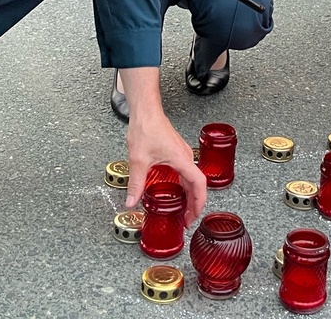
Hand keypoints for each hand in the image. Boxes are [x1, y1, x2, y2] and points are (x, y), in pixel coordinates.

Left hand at [122, 67, 206, 221]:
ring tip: (183, 209)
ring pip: (191, 178)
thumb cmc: (146, 127)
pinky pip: (185, 172)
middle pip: (197, 184)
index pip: (199, 184)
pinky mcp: (175, 151)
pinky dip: (183, 185)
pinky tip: (174, 191)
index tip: (194, 215)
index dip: (199, 202)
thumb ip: (136, 183)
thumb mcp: (138, 159)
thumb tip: (131, 201)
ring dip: (189, 195)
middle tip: (187, 220)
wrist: (146, 111)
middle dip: (194, 204)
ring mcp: (181, 153)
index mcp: (181, 159)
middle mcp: (185, 156)